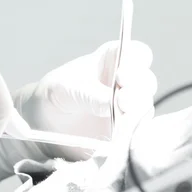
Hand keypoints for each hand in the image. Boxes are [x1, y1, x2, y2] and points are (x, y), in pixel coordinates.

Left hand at [0, 41, 156, 185]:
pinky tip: (118, 137)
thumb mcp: (68, 88)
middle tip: (122, 101)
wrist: (45, 125)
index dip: (137, 62)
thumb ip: (91, 94)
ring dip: (135, 114)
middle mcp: (126, 83)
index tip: (122, 76)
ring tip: (118, 120)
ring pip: (145, 108)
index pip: (137, 54)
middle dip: (137, 91)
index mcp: (113, 60)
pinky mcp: (126, 132)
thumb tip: (114, 103)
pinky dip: (130, 134)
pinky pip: (138, 133)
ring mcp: (129, 108)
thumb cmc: (57, 93)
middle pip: (146, 82)